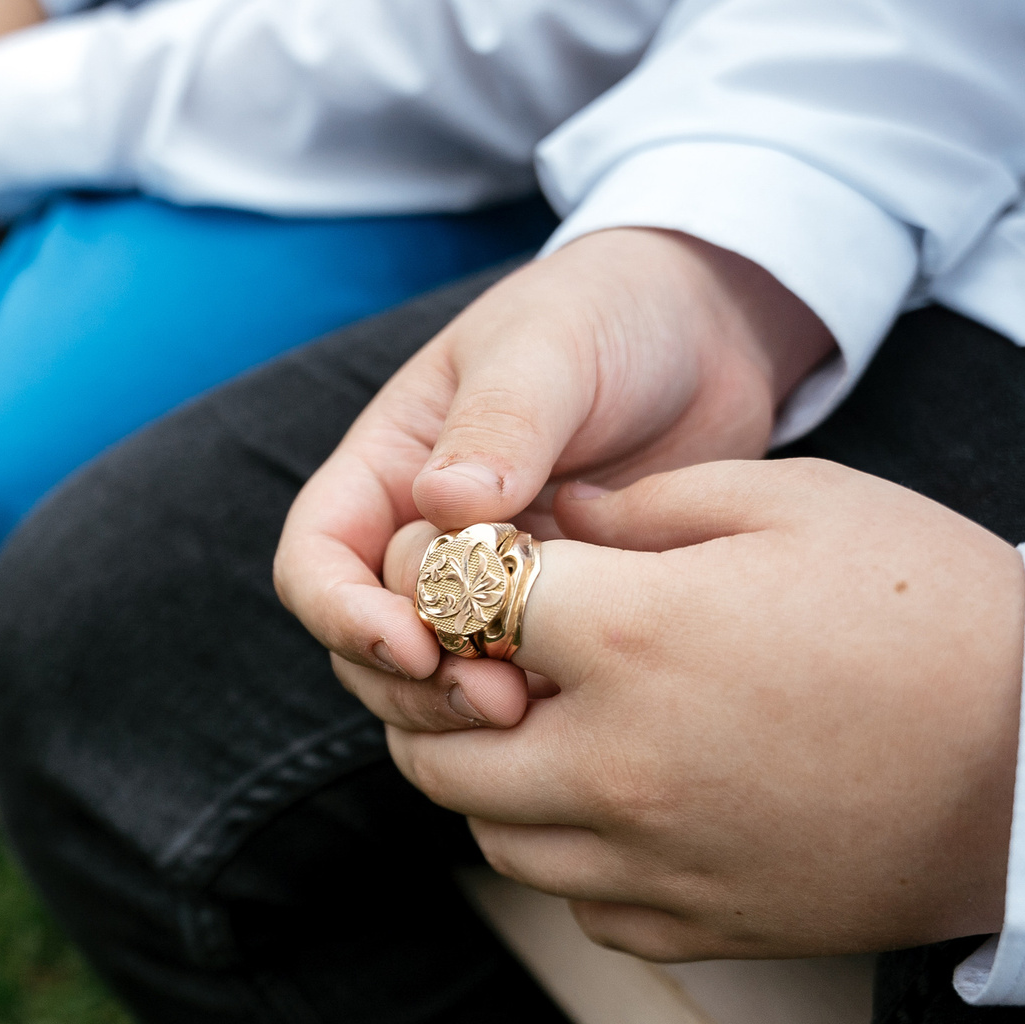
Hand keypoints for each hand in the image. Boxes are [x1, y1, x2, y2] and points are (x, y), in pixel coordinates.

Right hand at [273, 227, 833, 730]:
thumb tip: (446, 503)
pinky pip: (523, 682)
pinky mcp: (557, 619)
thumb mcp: (548, 347)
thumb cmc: (605, 313)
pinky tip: (591, 699)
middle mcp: (419, 539)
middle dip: (413, 685)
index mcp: (386, 470)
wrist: (708, 334)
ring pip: (435, 682)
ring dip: (467, 710)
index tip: (412, 643)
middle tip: (496, 697)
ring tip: (535, 708)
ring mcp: (487, 587)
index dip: (342, 615)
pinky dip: (540, 708)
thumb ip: (500, 422)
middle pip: (366, 648)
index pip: (315, 563)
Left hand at [372, 459, 1023, 960]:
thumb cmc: (938, 606)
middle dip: (446, 696)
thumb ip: (649, 503)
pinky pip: (577, 903)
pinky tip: (630, 803)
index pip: (458, 606)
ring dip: (499, 780)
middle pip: (439, 747)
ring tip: (561, 727)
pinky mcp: (697, 928)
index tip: (496, 570)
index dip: (462, 578)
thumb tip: (558, 518)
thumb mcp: (795, 500)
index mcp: (628, 637)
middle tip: (496, 658)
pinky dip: (574, 856)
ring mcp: (650, 862)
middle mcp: (613, 764)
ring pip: (492, 836)